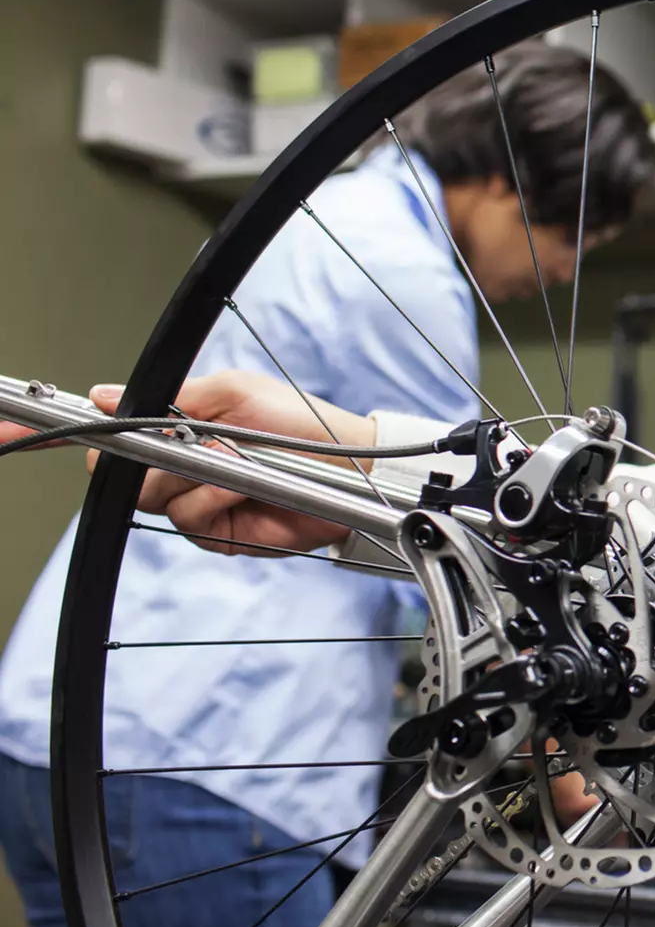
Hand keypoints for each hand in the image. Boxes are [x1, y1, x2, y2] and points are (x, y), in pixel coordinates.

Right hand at [84, 371, 375, 555]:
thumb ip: (169, 396)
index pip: (109, 432)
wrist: (348, 467)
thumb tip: (103, 393)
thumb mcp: (233, 392)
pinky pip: (189, 519)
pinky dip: (214, 499)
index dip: (61, 431)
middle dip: (146, 456)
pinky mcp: (214, 534)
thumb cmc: (299, 423)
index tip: (10, 423)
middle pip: (116, 471)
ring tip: (234, 458)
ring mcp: (192, 501)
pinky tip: (244, 488)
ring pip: (151, 497)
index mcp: (175, 425)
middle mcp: (176, 465)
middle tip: (189, 442)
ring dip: (193, 475)